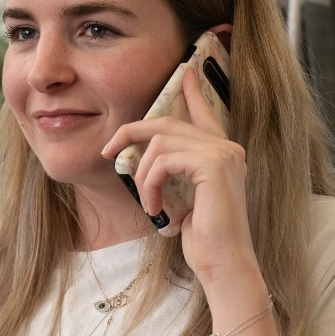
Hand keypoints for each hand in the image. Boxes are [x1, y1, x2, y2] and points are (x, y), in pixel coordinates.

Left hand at [101, 65, 258, 286]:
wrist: (224, 264)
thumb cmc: (204, 239)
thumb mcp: (183, 198)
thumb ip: (174, 172)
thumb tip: (148, 155)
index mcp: (221, 154)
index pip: (203, 113)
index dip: (191, 92)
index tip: (186, 72)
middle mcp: (226, 147)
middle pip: (166, 124)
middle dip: (131, 133)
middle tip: (108, 151)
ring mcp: (222, 153)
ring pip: (160, 143)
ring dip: (143, 175)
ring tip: (149, 203)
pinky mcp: (213, 164)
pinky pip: (163, 161)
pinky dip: (150, 184)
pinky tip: (156, 208)